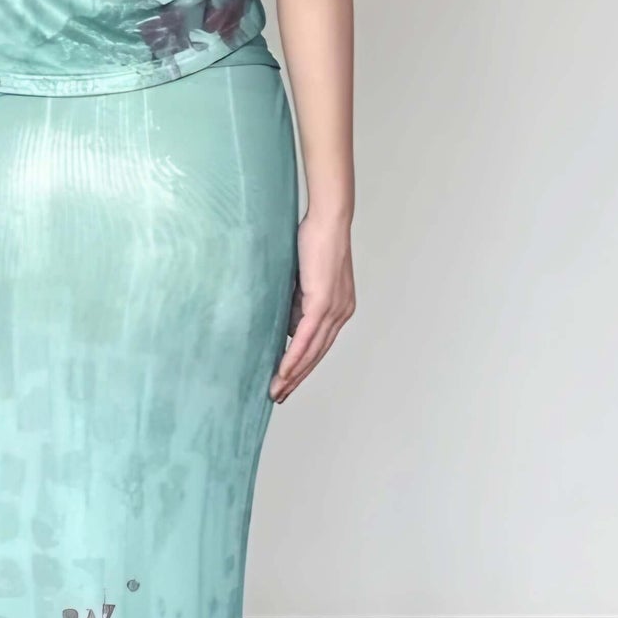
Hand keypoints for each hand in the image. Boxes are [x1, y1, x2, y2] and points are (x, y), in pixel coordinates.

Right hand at [271, 210, 355, 401]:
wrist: (328, 221)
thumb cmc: (314, 242)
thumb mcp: (304, 281)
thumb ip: (297, 305)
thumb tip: (286, 327)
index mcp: (339, 309)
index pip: (320, 346)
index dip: (303, 366)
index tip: (287, 383)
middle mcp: (341, 313)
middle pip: (317, 355)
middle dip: (297, 379)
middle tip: (279, 396)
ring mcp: (334, 310)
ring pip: (312, 352)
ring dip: (293, 374)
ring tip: (276, 390)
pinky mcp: (322, 303)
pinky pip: (306, 337)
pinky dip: (293, 357)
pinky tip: (282, 371)